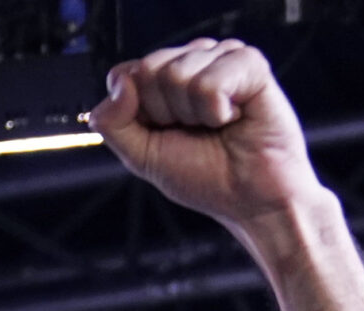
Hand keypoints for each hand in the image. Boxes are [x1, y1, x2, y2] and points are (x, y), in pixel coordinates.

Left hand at [90, 39, 328, 242]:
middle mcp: (191, 61)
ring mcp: (221, 58)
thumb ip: (113, 121)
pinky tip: (235, 118)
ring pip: (176, 73)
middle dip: (164, 112)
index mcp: (163, 79)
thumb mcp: (141, 154)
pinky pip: (210, 81)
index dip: (137, 111)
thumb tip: (119, 82)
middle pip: (148, 68)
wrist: (250, 198)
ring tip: (218, 125)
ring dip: (193, 114)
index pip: (124, 74)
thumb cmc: (203, 176)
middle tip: (194, 129)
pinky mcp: (250, 64)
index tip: (163, 131)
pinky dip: (217, 111)